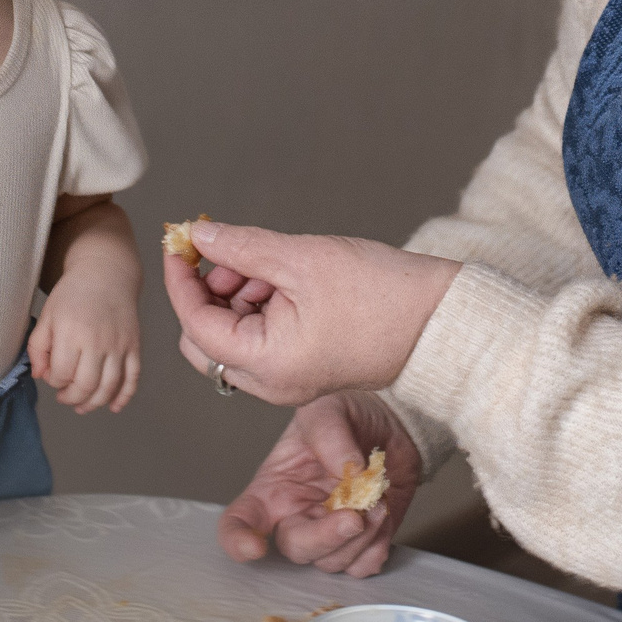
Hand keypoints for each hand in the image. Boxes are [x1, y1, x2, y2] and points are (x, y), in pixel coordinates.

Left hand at [30, 266, 141, 413]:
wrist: (107, 273)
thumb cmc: (72, 293)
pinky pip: (133, 378)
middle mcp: (97, 341)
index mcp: (72, 333)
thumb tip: (41, 376)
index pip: (61, 375)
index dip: (54, 382)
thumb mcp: (47, 315)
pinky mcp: (134, 346)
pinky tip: (113, 406)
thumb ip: (37, 347)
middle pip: (85, 386)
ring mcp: (119, 345)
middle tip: (64, 396)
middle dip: (71, 398)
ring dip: (94, 404)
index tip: (52, 375)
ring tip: (82, 406)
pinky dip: (124, 396)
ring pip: (108, 388)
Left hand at [164, 220, 459, 406]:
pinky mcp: (304, 368)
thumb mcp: (302, 259)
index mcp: (266, 365)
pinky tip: (285, 280)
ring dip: (238, 296)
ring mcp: (287, 380)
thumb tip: (200, 237)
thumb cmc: (381, 293)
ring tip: (272, 265)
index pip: (195, 324)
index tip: (181, 242)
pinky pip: (261, 340)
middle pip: (206, 340)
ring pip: (233, 338)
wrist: (439, 320)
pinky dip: (261, 307)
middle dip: (210, 293)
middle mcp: (270, 383)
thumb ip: (242, 248)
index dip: (182, 279)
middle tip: (236, 254)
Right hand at [219, 393, 423, 576]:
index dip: (237, 540)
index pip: (239, 521)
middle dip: (325, 538)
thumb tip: (349, 469)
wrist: (391, 420)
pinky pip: (363, 566)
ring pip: (332, 561)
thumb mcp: (327, 410)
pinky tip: (383, 515)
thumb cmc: (347, 414)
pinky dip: (376, 547)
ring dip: (360, 537)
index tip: (255, 547)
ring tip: (378, 500)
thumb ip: (330, 436)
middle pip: (295, 548)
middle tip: (354, 516)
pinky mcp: (361, 542)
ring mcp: (328, 532)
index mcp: (274, 488)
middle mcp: (296, 516)